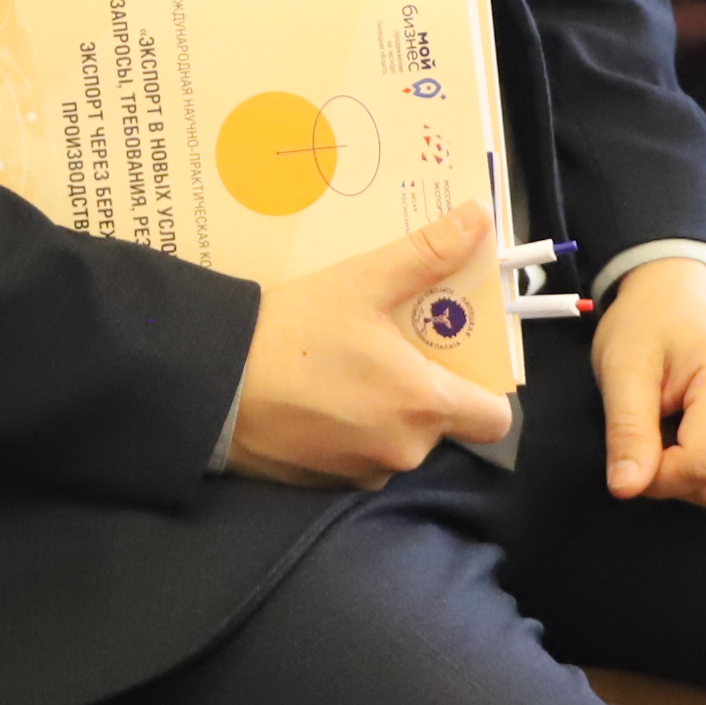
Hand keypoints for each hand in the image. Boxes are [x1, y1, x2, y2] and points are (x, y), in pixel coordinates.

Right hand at [225, 203, 515, 488]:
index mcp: (423, 404)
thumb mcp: (361, 282)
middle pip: (443, 423)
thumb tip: (478, 219)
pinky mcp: (326, 485)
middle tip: (394, 344)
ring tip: (350, 365)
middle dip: (425, 387)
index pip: (494, 417)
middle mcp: (403, 450)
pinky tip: (321, 394)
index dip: (485, 387)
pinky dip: (351, 430)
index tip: (458, 354)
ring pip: (400, 440)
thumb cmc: (291, 334)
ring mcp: (364, 473)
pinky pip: (360, 456)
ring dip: (386, 410)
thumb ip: (427, 253)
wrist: (211, 385)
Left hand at [590, 255, 705, 512]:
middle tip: (650, 442)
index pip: (701, 466)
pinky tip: (699, 447)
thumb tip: (625, 489)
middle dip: (677, 482)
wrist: (683, 292)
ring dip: (700, 486)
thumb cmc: (649, 324)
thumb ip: (627, 430)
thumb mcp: (622, 369)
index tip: (632, 454)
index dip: (657, 478)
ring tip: (675, 440)